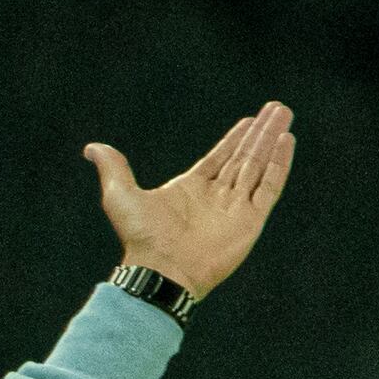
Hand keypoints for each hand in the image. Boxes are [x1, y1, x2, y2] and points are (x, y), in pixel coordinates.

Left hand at [85, 99, 296, 299]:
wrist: (161, 269)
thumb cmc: (141, 237)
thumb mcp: (120, 195)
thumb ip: (113, 168)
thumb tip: (91, 148)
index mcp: (192, 189)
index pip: (221, 157)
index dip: (235, 138)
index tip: (250, 119)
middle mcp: (217, 196)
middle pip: (245, 156)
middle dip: (260, 133)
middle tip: (277, 108)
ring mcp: (236, 208)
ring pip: (259, 165)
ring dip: (272, 141)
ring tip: (284, 116)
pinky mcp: (251, 220)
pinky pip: (269, 186)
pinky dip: (279, 164)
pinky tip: (286, 141)